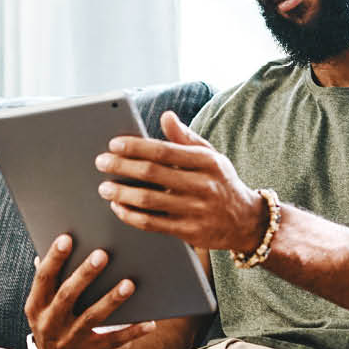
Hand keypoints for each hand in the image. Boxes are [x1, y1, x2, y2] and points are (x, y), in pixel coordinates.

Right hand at [24, 233, 157, 348]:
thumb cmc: (54, 321)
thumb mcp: (43, 304)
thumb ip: (49, 279)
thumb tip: (54, 246)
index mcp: (36, 306)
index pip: (43, 278)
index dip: (54, 258)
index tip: (67, 237)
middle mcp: (50, 323)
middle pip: (68, 295)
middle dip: (85, 274)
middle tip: (103, 254)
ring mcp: (69, 340)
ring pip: (92, 317)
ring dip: (111, 300)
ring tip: (129, 283)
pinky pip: (113, 342)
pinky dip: (131, 332)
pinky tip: (149, 322)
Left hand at [94, 110, 265, 252]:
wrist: (247, 222)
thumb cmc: (221, 182)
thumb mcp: (210, 156)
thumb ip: (185, 137)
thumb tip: (165, 116)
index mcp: (207, 161)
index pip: (164, 151)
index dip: (136, 147)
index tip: (114, 144)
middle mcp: (203, 185)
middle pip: (153, 174)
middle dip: (122, 167)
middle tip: (101, 163)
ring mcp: (196, 211)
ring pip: (149, 201)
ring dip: (122, 194)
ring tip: (104, 187)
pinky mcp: (190, 233)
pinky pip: (153, 224)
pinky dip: (131, 216)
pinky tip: (118, 207)